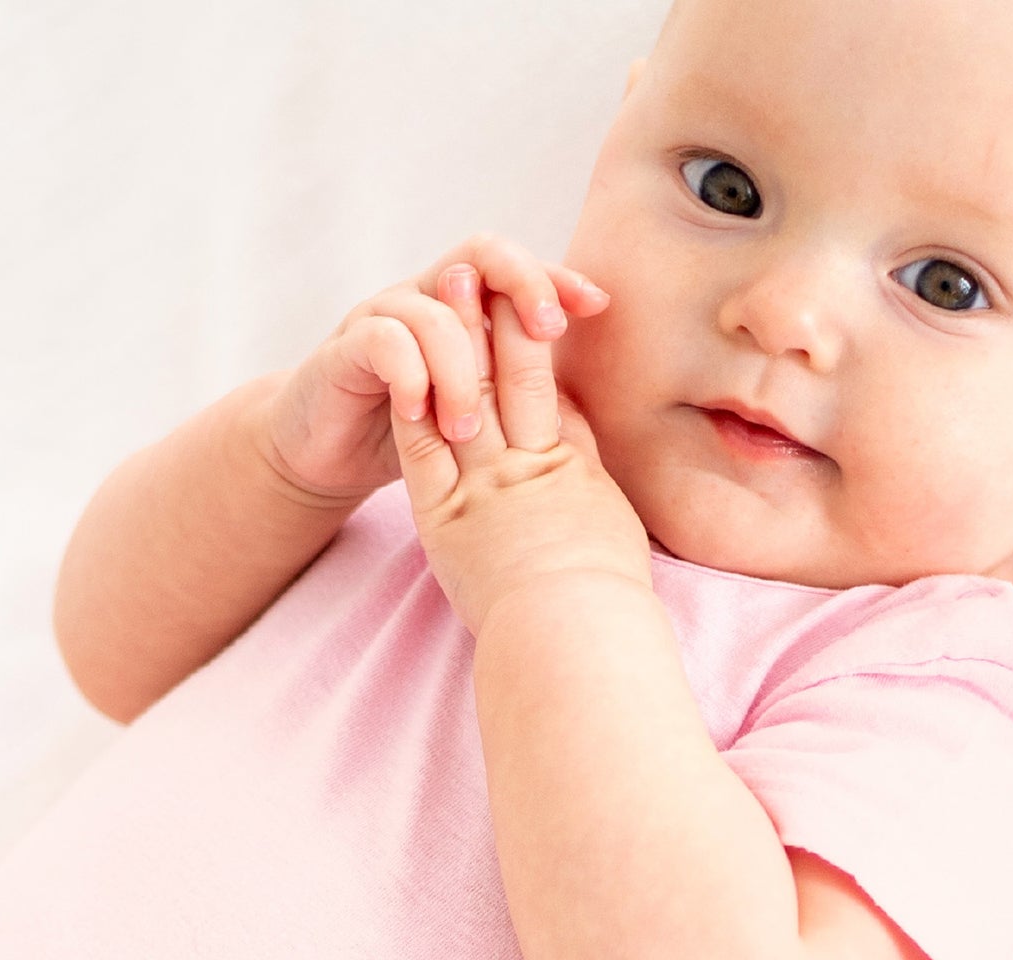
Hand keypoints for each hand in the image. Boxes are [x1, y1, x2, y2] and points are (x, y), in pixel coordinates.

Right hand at [261, 233, 610, 505]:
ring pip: (434, 310)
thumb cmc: (411, 433)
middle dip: (521, 283)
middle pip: (478, 255)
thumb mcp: (476, 413)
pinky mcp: (343, 351)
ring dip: (460, 370)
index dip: (556, 278)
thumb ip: (517, 394)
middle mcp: (423, 298)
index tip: (596, 305)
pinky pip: (383, 340)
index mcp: (461, 309)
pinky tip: (418, 413)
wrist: (327, 453)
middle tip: (546, 333)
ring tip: (468, 429)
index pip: (515, 269)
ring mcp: (381, 318)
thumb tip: (590, 404)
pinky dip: (409, 375)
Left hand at [389, 264, 653, 636]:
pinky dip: (415, 399)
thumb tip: (580, 454)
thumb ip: (590, 485)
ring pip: (472, 393)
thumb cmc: (604, 604)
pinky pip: (424, 447)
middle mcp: (531, 468)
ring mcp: (488, 487)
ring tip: (439, 289)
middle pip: (515, 375)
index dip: (535, 343)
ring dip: (453, 337)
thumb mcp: (609, 530)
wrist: (576, 636)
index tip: (523, 304)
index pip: (552, 396)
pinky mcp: (446, 516)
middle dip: (493, 316)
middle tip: (474, 269)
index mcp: (574, 474)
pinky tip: (403, 363)